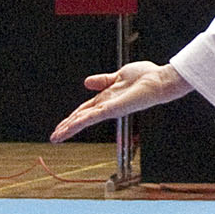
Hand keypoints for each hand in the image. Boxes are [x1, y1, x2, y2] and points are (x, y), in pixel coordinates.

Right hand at [51, 61, 190, 142]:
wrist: (160, 80)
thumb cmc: (146, 77)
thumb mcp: (118, 76)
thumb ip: (103, 80)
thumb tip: (86, 82)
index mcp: (107, 99)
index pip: (84, 111)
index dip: (71, 118)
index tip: (60, 126)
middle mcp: (107, 106)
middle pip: (82, 118)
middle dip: (67, 127)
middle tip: (54, 138)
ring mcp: (110, 109)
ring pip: (84, 120)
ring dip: (69, 128)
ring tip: (57, 137)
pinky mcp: (114, 108)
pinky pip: (94, 115)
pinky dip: (80, 121)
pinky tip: (70, 127)